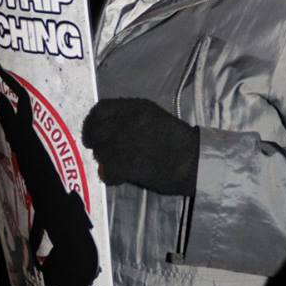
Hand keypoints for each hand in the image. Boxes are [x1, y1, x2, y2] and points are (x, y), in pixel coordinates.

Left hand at [82, 97, 198, 195]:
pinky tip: (121, 178)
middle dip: (96, 144)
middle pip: (95, 132)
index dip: (92, 122)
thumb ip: (129, 117)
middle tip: (103, 152)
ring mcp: (123, 142)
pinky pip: (107, 171)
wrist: (193, 160)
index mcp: (134, 107)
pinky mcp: (125, 163)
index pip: (99, 109)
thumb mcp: (154, 116)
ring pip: (100, 153)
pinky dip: (111, 177)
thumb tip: (109, 128)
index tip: (92, 131)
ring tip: (117, 165)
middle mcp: (125, 121)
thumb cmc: (177, 139)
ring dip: (105, 161)